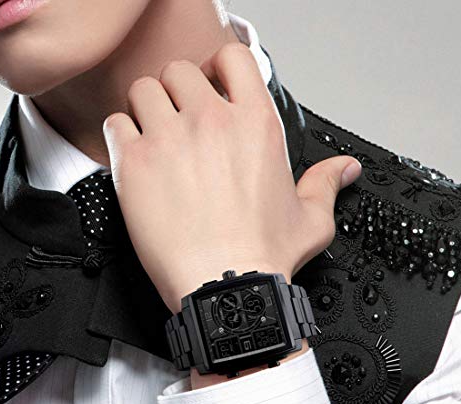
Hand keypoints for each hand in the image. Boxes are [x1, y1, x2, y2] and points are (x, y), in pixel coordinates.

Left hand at [102, 42, 360, 315]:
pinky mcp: (135, 165)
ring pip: (144, 90)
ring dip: (147, 109)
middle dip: (178, 90)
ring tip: (154, 136)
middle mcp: (211, 122)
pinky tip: (134, 157)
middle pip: (180, 71)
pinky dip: (120, 135)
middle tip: (179, 118)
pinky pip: (115, 125)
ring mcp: (170, 139)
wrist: (225, 288)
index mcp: (254, 125)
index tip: (212, 83)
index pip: (232, 58)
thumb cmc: (263, 256)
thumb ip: (326, 183)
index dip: (218, 66)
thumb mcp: (310, 218)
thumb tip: (345, 168)